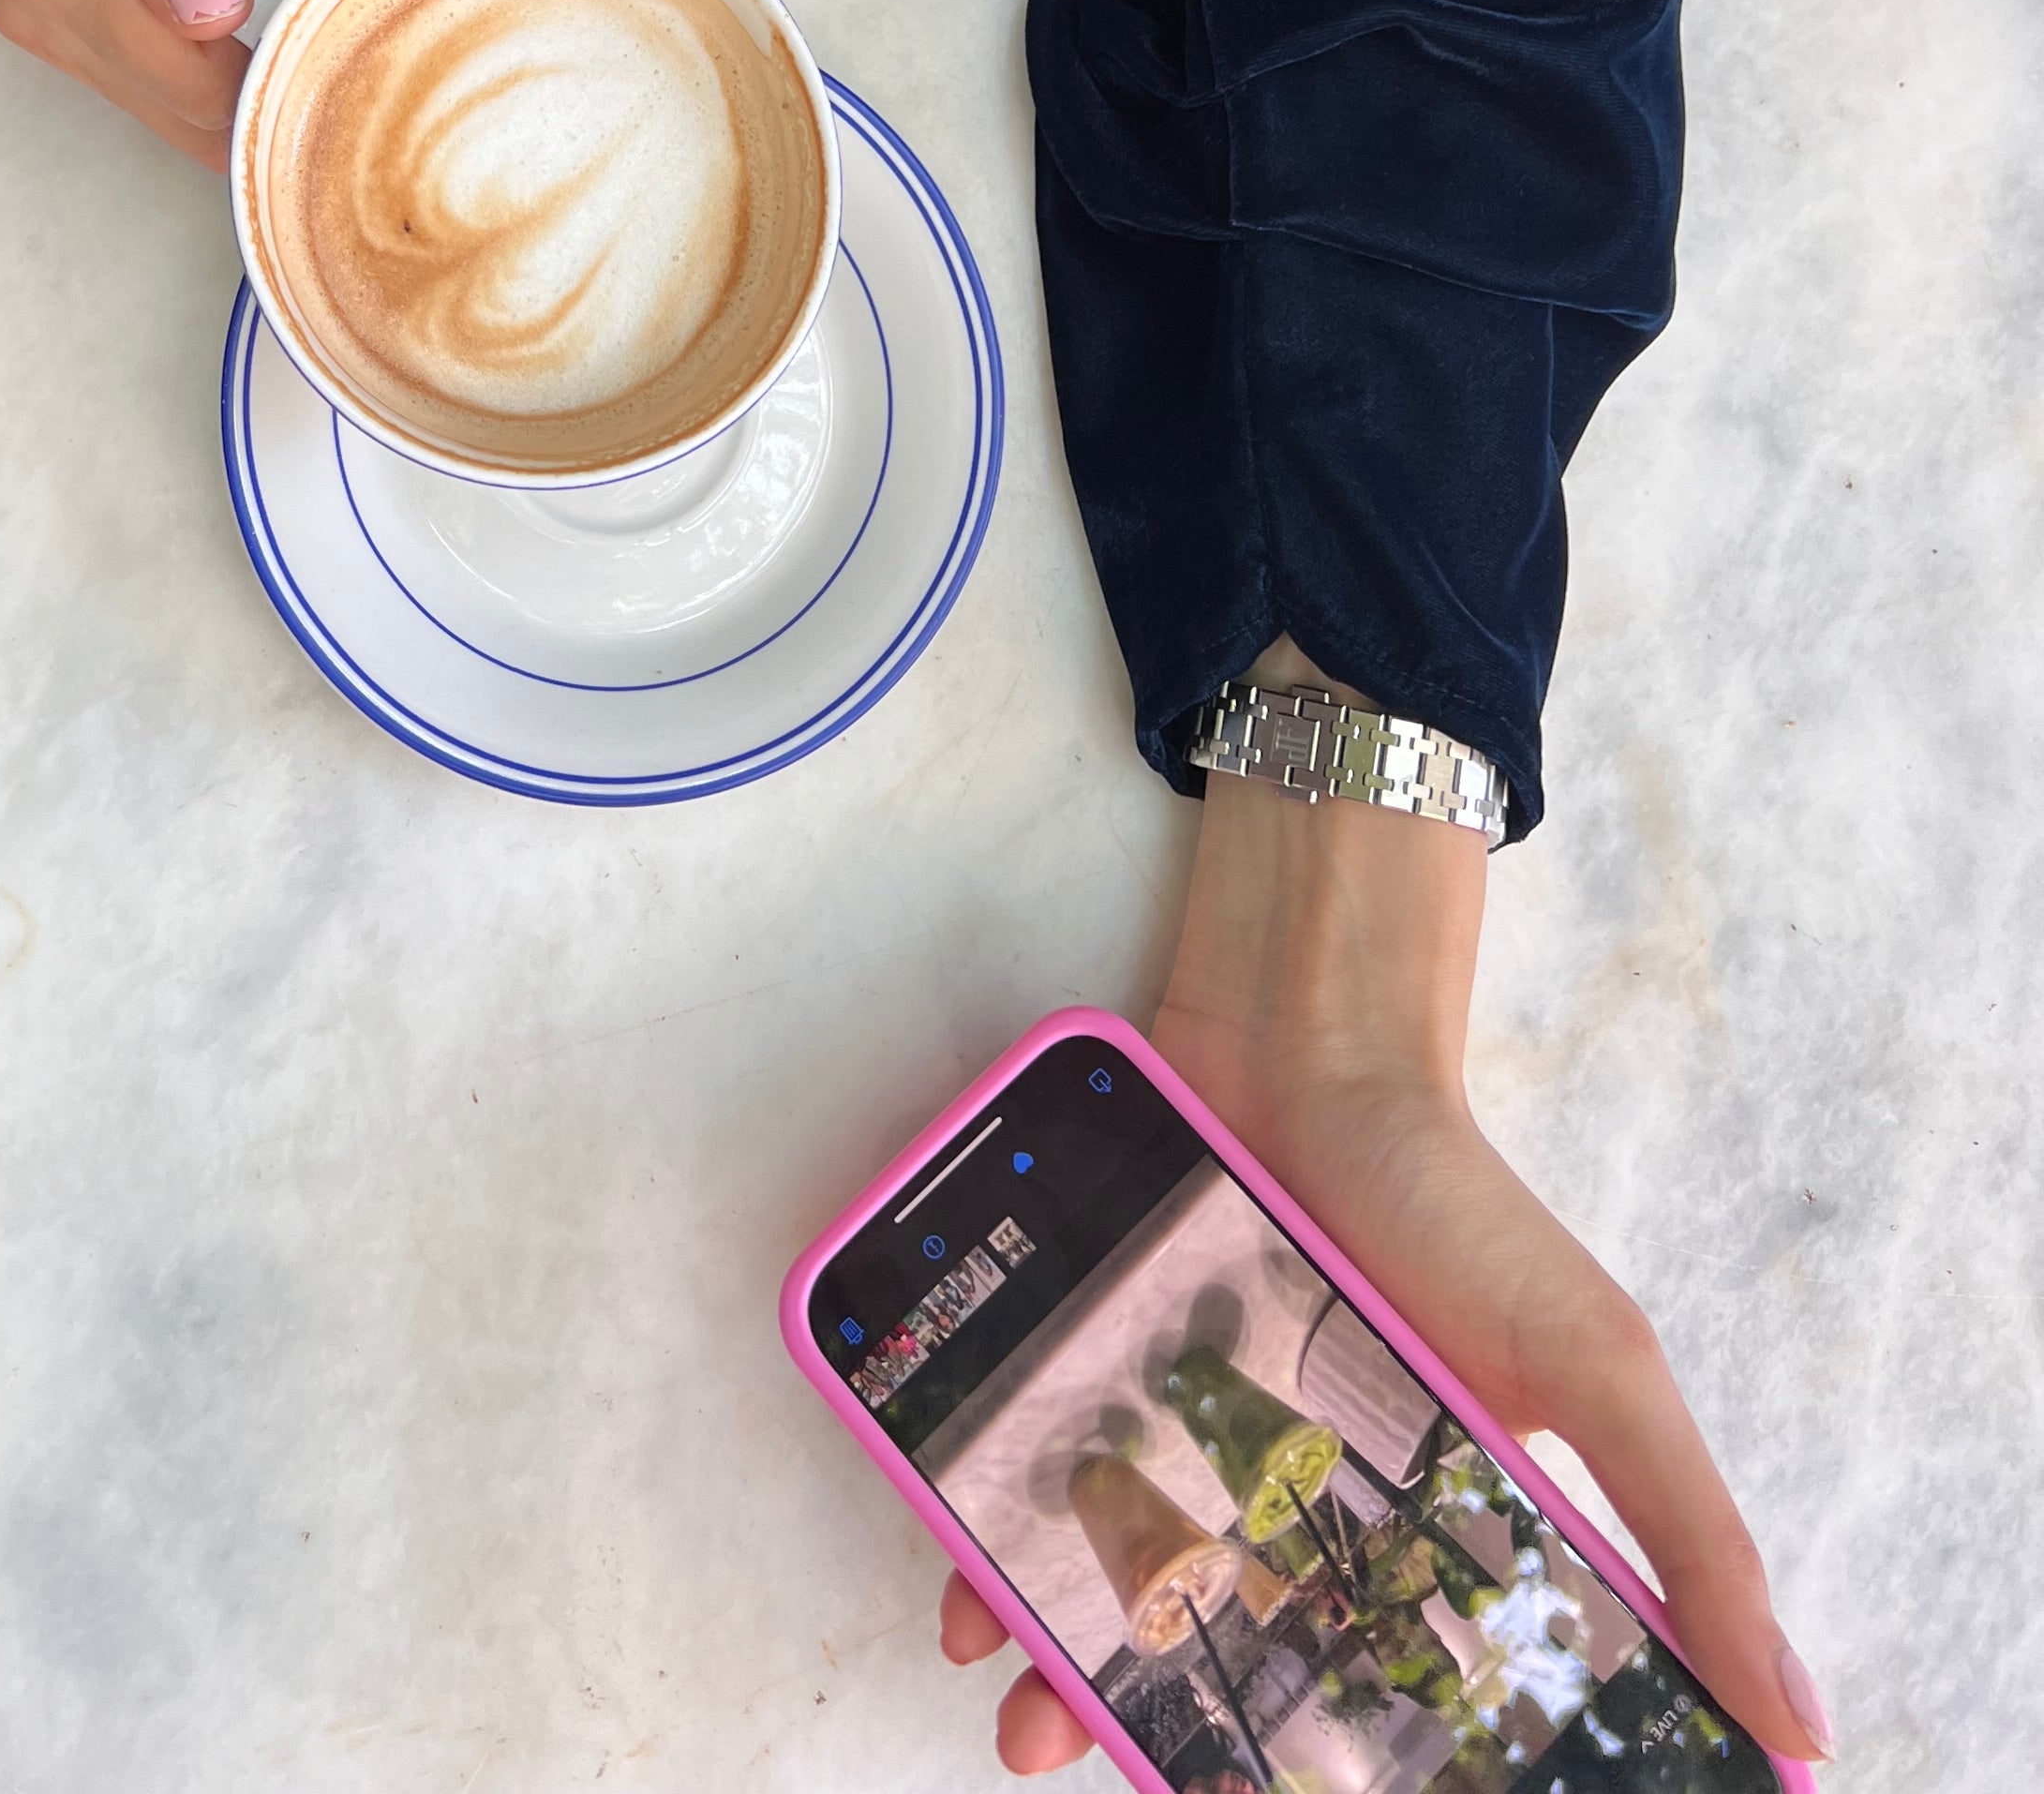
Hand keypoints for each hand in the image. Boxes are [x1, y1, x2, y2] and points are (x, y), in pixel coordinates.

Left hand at [937, 667, 1830, 1776]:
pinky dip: (986, 1545)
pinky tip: (964, 1594)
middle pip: (1232, 1657)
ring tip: (1019, 1709)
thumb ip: (1686, 1538)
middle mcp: (1299, 1500)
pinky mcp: (1106, 1374)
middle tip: (1106, 1765)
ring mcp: (1193, 1436)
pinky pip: (1037, 1484)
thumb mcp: (1595, 1364)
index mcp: (1423, 1530)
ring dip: (1061, 1665)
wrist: (1308, 1041)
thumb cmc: (1458, 1203)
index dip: (1348, 1767)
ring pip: (1118, 1591)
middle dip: (1171, 1730)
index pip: (1389, 1692)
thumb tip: (1798, 1727)